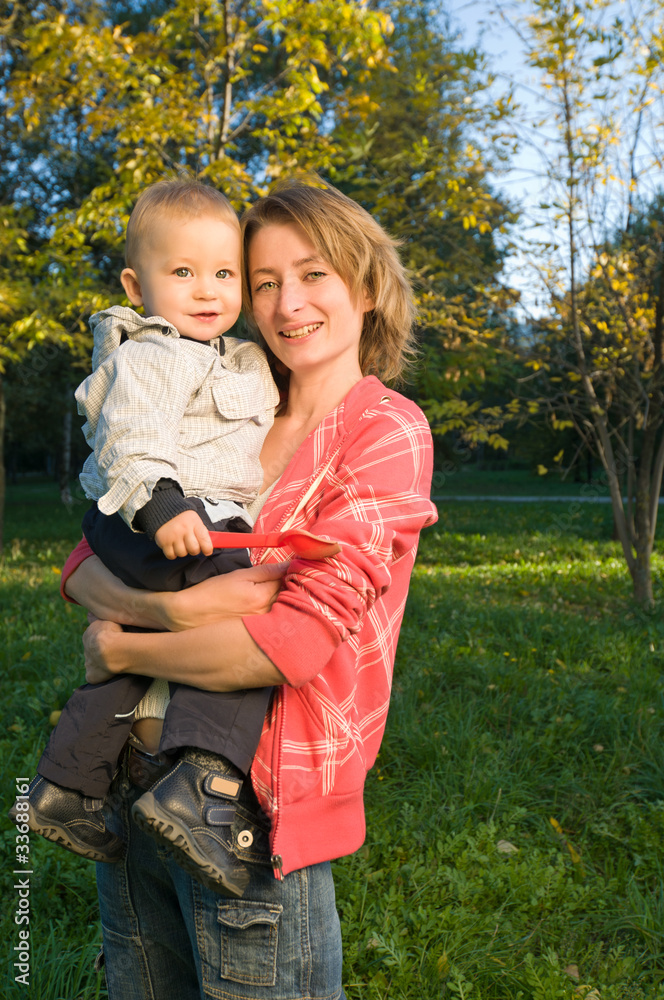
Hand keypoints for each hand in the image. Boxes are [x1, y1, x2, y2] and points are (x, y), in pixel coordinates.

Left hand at [83, 618, 123, 683]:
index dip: (105, 641)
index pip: (95, 639)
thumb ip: (96, 617)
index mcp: (88, 636)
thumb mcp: (105, 619)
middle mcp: (86, 650)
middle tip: (115, 653)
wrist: (112, 649)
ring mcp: (88, 664)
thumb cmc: (113, 632)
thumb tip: (88, 612)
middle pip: (94, 652)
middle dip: (102, 653)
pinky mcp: (91, 676)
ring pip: (94, 665)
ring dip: (102, 664)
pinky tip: (110, 674)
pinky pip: (95, 677)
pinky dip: (101, 676)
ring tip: (115, 663)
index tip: (114, 642)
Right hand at [155, 510, 212, 558]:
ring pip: (182, 554)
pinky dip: (172, 553)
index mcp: (195, 523)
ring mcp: (173, 536)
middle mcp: (184, 529)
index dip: (207, 549)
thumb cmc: (183, 518)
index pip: (205, 540)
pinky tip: (173, 546)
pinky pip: (171, 555)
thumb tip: (209, 548)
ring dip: (182, 551)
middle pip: (193, 550)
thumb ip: (202, 534)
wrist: (164, 511)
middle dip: (194, 550)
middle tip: (191, 545)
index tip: (207, 551)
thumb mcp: (196, 521)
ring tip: (180, 543)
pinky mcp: (163, 541)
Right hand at [164, 561, 286, 630]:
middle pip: (288, 597)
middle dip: (292, 586)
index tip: (292, 567)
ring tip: (276, 591)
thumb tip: (288, 565)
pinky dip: (275, 611)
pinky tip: (268, 605)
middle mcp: (264, 614)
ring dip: (284, 599)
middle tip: (287, 577)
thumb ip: (266, 571)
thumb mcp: (239, 576)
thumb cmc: (213, 592)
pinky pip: (273, 618)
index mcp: (262, 597)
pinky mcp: (256, 632)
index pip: (288, 581)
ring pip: (282, 608)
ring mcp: (261, 626)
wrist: (191, 614)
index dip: (291, 572)